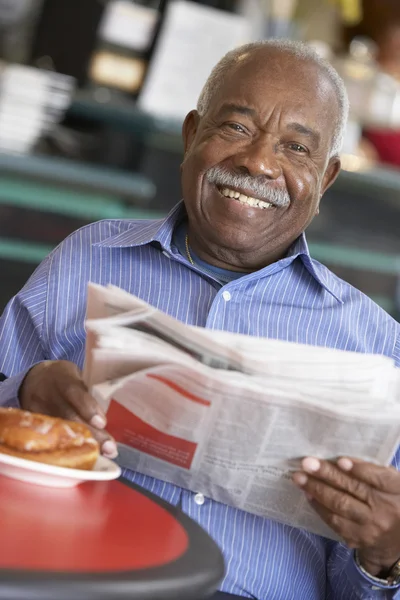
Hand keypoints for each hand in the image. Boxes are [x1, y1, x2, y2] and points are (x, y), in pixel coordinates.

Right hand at [20, 360, 117, 458]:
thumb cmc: (62, 377)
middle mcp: (48, 395)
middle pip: (69, 417)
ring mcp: (38, 410)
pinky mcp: (33, 424)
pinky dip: (68, 448)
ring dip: (82, 445)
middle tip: (110, 448)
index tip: (102, 423)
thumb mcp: (75, 374)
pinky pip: (51, 437)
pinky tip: (83, 457)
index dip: (87, 408)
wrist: (32, 379)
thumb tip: (106, 416)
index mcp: (62, 378)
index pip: (74, 392)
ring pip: (61, 430)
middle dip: (91, 434)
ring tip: (102, 455)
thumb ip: (87, 392)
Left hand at [292, 456, 399, 576]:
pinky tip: (308, 494)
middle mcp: (385, 510)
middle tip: (306, 463)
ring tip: (300, 478)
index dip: (360, 469)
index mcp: (397, 490)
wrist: (396, 538)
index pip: (380, 479)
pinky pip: (334, 521)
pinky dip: (319, 507)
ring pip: (340, 506)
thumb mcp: (390, 481)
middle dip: (327, 475)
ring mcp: (371, 527)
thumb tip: (339, 459)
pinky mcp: (358, 538)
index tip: (340, 461)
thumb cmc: (390, 498)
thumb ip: (372, 470)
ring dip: (316, 490)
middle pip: (354, 490)